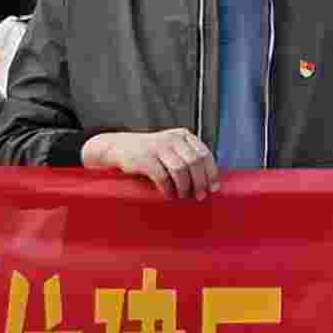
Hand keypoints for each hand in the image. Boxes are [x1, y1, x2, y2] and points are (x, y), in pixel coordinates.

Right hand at [87, 128, 217, 198]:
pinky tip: (169, 195)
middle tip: (200, 196)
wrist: (119, 148)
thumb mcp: (171, 148)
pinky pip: (163, 177)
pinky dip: (168, 189)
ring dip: (185, 187)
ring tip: (183, 197)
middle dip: (200, 182)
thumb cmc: (150, 153)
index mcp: (183, 136)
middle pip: (195, 162)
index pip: (204, 154)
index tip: (213, 188)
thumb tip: (208, 182)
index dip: (211, 173)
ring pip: (181, 170)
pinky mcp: (146, 158)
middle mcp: (172, 139)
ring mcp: (158, 147)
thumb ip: (188, 158)